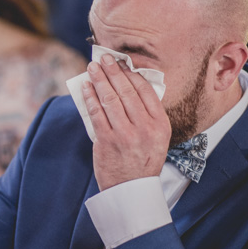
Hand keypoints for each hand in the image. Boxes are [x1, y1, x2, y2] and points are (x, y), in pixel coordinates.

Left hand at [82, 54, 170, 190]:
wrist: (131, 190)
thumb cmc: (142, 161)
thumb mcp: (157, 139)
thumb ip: (148, 115)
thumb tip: (129, 86)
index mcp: (161, 125)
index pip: (146, 91)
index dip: (132, 74)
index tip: (122, 64)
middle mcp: (145, 128)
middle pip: (126, 91)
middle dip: (113, 71)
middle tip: (104, 59)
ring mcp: (125, 134)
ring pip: (110, 99)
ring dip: (99, 80)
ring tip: (93, 68)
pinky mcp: (107, 141)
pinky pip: (96, 113)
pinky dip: (90, 97)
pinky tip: (86, 87)